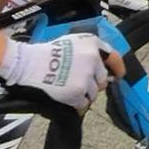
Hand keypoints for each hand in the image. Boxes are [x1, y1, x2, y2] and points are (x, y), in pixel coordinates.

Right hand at [0, 33, 116, 108]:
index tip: (120, 75)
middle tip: (79, 84)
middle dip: (94, 84)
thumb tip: (102, 67)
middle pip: (103, 80)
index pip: (114, 57)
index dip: (118, 68)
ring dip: (84, 95)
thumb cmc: (47, 53)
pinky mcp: (78, 93)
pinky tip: (69, 102)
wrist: (29, 64)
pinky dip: (77, 106)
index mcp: (92, 44)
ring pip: (94, 94)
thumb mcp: (72, 42)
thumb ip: (90, 51)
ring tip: (69, 90)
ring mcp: (86, 77)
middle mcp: (93, 60)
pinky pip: (83, 105)